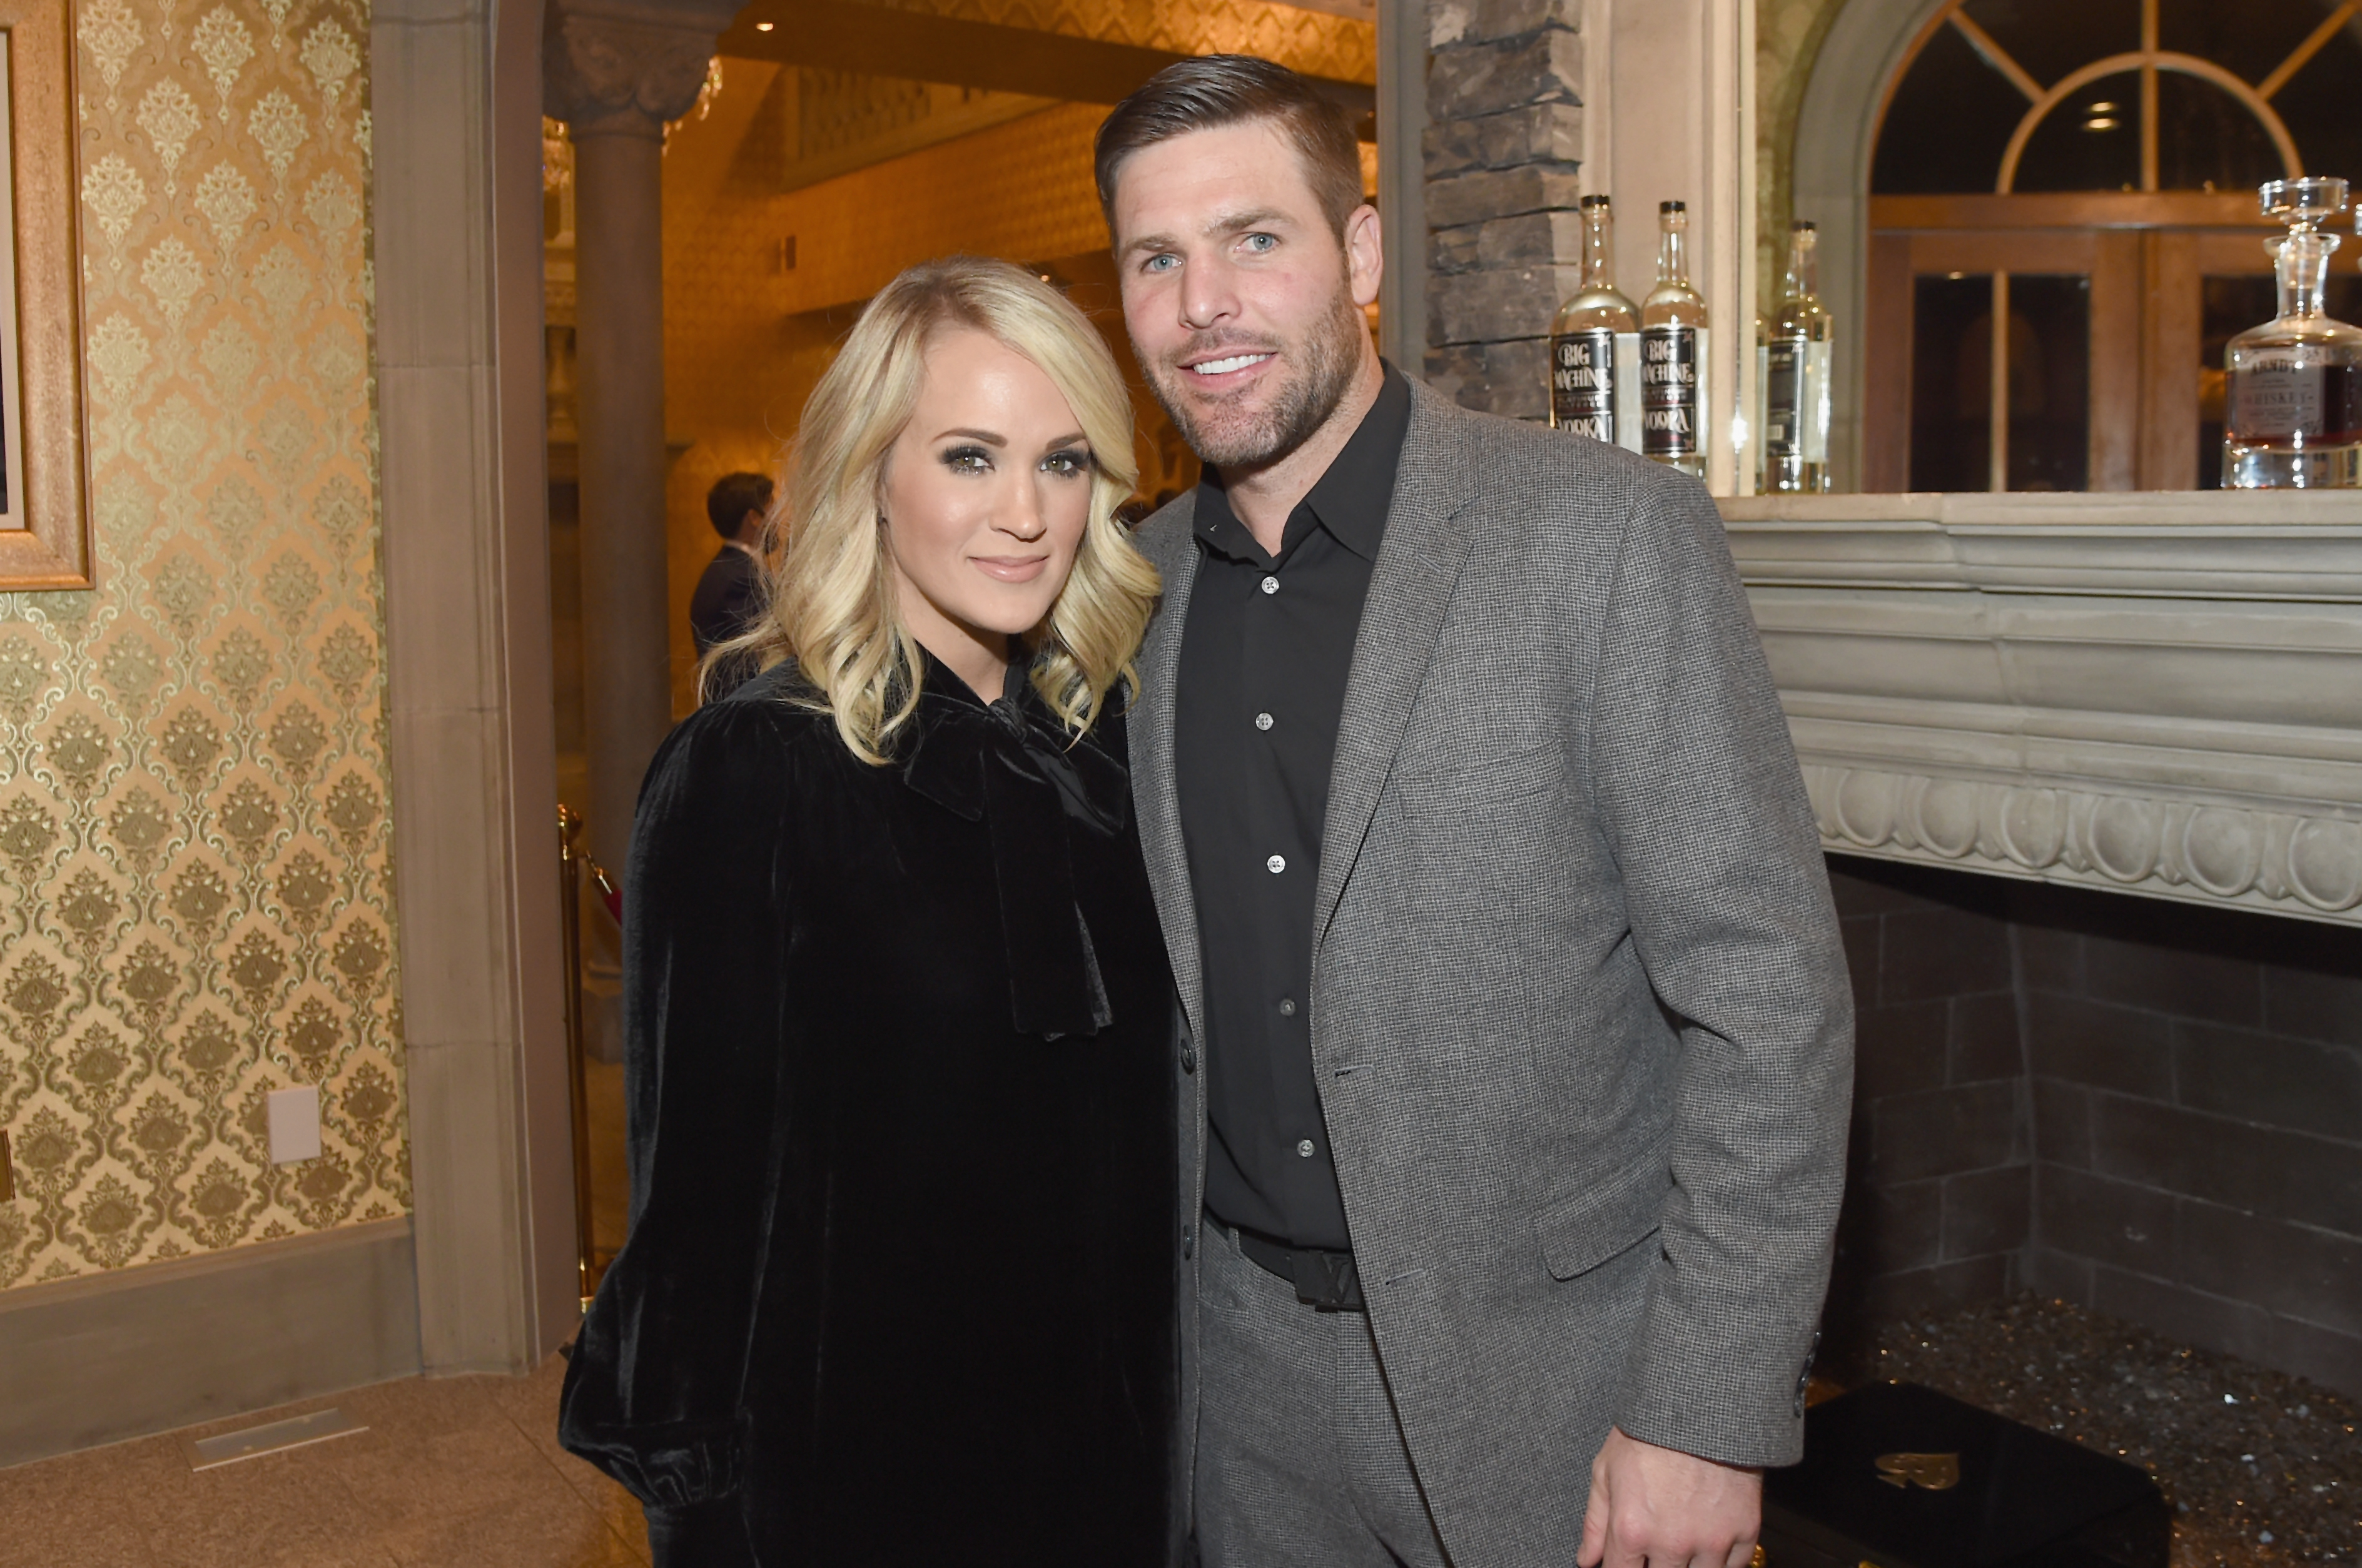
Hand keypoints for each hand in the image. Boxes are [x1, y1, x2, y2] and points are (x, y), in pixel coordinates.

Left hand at [1576, 1426, 1760, 1567]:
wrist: (1701, 1404)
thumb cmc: (1650, 1431)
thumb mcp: (1606, 1470)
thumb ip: (1595, 1523)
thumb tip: (1586, 1559)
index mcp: (1632, 1530)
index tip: (1628, 1561)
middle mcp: (1671, 1543)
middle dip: (1655, 1567)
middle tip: (1656, 1548)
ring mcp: (1711, 1541)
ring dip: (1688, 1567)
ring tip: (1681, 1546)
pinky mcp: (1744, 1531)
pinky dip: (1721, 1563)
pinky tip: (1708, 1546)